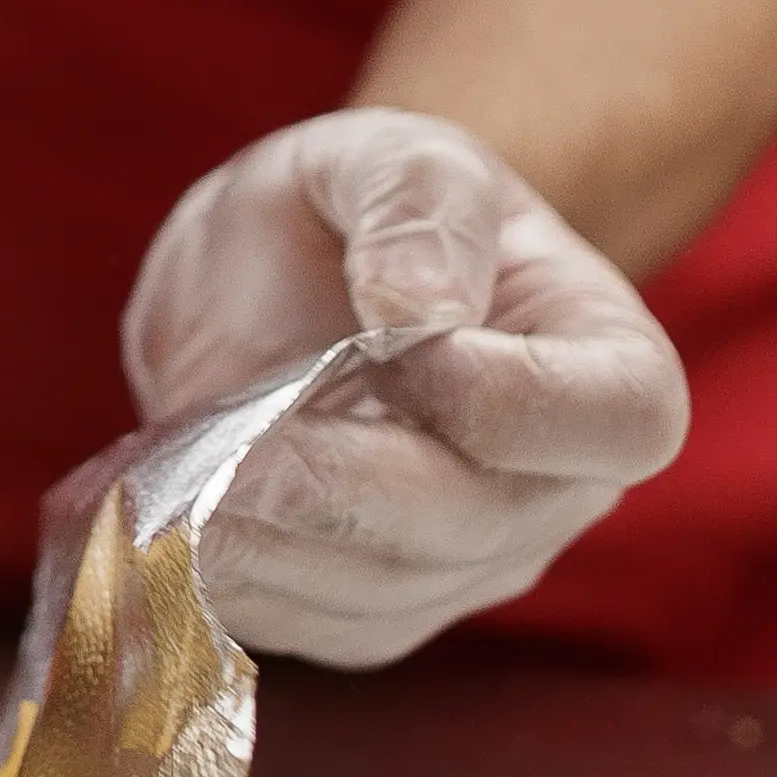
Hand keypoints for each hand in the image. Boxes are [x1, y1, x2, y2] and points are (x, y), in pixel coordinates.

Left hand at [122, 109, 688, 668]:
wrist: (286, 279)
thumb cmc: (369, 207)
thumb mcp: (391, 152)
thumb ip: (417, 204)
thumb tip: (423, 306)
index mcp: (610, 366)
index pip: (615, 422)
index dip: (502, 400)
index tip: (388, 343)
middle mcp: (556, 489)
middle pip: (472, 524)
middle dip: (338, 486)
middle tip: (227, 449)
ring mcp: (465, 565)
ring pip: (375, 592)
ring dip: (263, 541)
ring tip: (172, 484)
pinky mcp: (368, 611)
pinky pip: (305, 623)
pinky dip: (224, 578)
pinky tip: (161, 526)